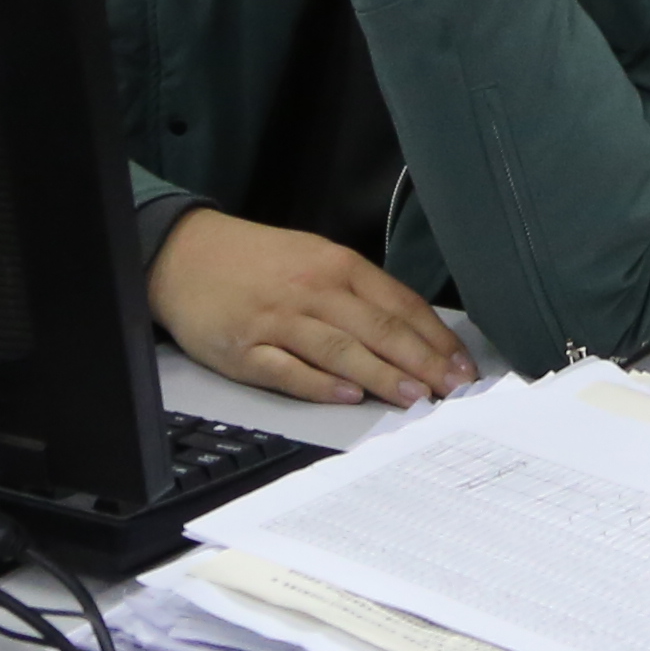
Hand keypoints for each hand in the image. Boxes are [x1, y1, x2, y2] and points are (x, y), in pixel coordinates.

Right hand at [149, 207, 472, 406]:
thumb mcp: (317, 259)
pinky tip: (348, 396)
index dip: (437, 340)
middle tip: (454, 390)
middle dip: (423, 363)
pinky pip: (289, 370)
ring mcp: (280, 320)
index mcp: (339, 266)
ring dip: (383, 375)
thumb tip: (413, 332)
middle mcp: (315, 291)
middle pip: (379, 330)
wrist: (186, 253)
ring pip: (342, 351)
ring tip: (415, 397)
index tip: (463, 367)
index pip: (401, 306)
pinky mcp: (246, 348)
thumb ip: (362, 293)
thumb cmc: (259, 261)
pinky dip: (320, 384)